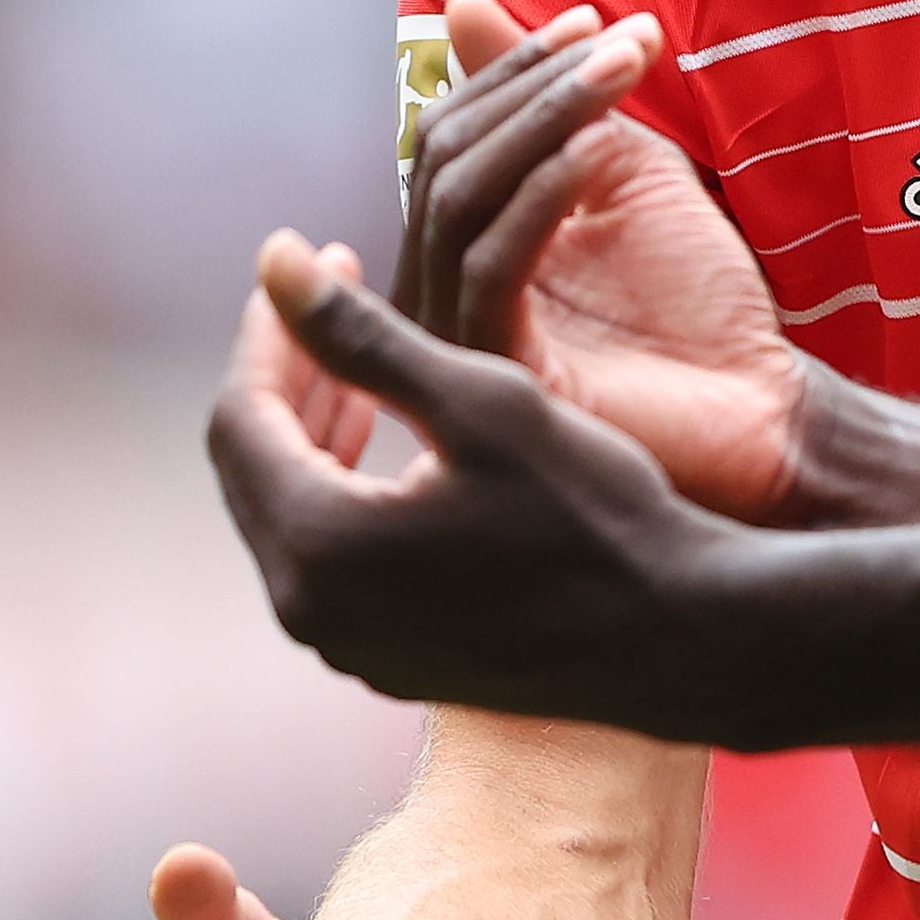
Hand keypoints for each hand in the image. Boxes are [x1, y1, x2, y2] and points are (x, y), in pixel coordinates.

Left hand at [213, 234, 761, 724]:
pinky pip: (333, 560)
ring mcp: (347, 647)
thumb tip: (271, 258)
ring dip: (317, 431)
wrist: (676, 636)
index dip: (272, 329)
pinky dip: (349, 490)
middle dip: (290, 374)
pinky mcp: (387, 661)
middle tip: (343, 297)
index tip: (325, 260)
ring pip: (292, 512)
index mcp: (319, 545)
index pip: (242, 415)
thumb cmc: (592, 513)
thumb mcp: (480, 403)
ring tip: (366, 368)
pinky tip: (402, 450)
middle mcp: (310, 611)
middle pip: (253, 466)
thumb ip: (361, 334)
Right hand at [399, 0, 812, 520]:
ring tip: (618, 75)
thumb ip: (552, 99)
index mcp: (461, 244)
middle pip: (444, 159)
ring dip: (544, 119)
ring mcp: (459, 339)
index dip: (512, 68)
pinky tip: (596, 154)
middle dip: (533, 84)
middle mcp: (440, 291)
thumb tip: (461, 3)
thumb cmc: (695, 297)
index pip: (446, 136)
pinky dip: (540, 195)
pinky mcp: (497, 376)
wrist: (760, 401)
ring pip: (460, 202)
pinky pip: (492, 268)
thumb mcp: (619, 170)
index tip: (594, 21)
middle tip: (617, 43)